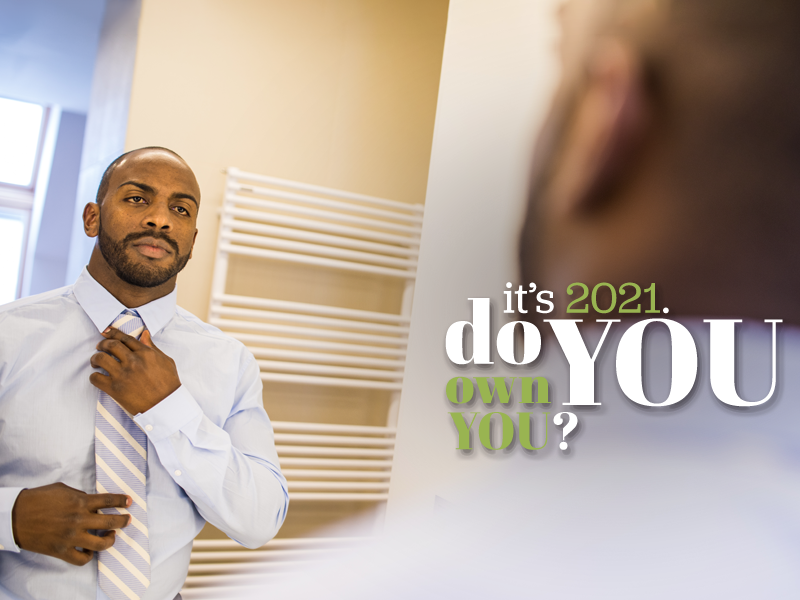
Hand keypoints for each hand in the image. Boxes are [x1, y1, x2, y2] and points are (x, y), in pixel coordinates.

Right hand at [12, 483, 130, 565]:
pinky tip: (90, 549)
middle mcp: (79, 519)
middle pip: (112, 521)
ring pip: (102, 543)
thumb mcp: (62, 490)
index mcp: (80, 501)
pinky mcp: (61, 551)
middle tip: (128, 520)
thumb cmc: (38, 499)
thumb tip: (93, 502)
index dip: (122, 500)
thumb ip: (80, 495)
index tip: (130, 502)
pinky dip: (89, 555)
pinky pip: (82, 559)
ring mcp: (71, 537)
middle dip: (124, 521)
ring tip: (111, 535)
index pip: (109, 500)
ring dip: (111, 540)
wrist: (15, 516)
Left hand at [90, 327, 180, 414]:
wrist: (166, 405)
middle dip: (102, 344)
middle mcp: (133, 361)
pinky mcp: (115, 389)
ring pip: (100, 358)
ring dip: (95, 358)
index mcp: (145, 353)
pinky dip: (93, 376)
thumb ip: (152, 347)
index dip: (113, 333)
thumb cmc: (168, 384)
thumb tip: (144, 334)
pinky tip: (97, 377)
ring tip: (95, 362)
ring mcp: (123, 374)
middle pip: (111, 345)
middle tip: (100, 347)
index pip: (125, 338)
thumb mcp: (165, 361)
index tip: (106, 332)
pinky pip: (96, 378)